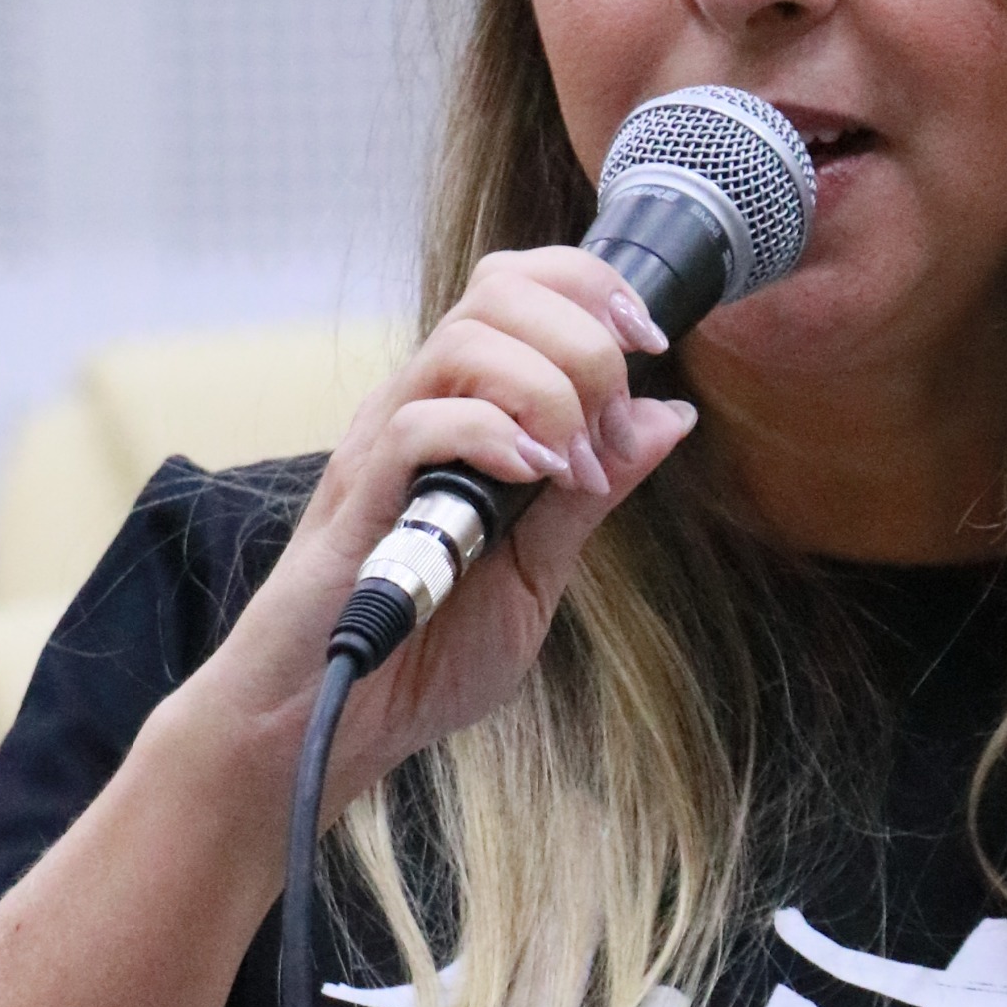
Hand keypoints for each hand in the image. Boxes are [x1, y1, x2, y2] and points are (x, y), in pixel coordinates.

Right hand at [168, 247, 696, 852]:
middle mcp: (418, 406)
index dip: (593, 289)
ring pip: (466, 340)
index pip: (521, 286)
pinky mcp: (359, 498)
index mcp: (462, 410)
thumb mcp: (540, 568)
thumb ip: (595, 491)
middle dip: (584, 342)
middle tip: (605, 431)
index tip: (650, 343)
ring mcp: (383, 446)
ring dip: (548, 391)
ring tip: (570, 468)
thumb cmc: (425, 649)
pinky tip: (530, 483)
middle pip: (501, 290)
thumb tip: (669, 416)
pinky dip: (494, 438)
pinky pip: (422, 423)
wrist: (337, 721)